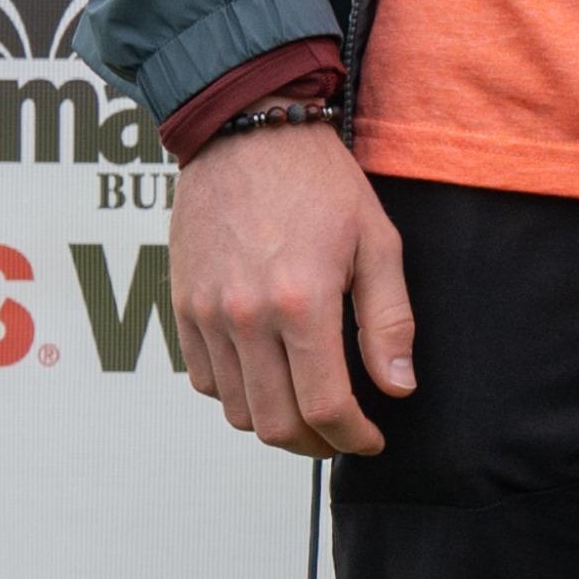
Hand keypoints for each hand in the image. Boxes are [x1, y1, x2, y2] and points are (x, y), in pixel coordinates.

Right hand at [166, 122, 414, 461]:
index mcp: (301, 302)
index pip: (325, 406)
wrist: (246, 135)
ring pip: (236, 409)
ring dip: (275, 423)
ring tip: (308, 409)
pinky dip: (237, 394)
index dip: (353, 437)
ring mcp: (206, 314)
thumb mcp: (377, 243)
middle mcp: (245, 316)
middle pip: (274, 423)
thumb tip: (397, 387)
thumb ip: (389, 321)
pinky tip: (268, 377)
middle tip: (341, 435)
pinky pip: (204, 379)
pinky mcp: (181, 306)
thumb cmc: (319, 182)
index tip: (371, 438)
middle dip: (315, 444)